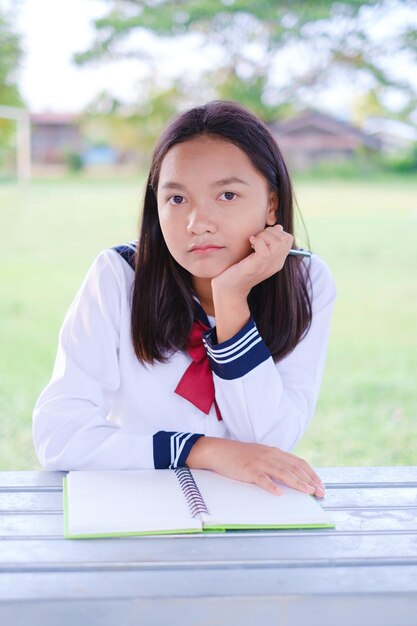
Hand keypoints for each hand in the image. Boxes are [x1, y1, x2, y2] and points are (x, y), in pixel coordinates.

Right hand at [186, 437, 324, 497]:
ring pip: (283, 473)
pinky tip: (279, 493)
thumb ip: (276, 462)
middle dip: (310, 480)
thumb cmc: (240, 456)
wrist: (219, 451)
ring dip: (297, 483)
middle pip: (294, 467)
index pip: (299, 462)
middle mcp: (270, 455)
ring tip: (307, 492)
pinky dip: (271, 486)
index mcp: (275, 452)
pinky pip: (262, 479)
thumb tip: (292, 475)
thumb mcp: (261, 455)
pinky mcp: (248, 470)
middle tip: (320, 492)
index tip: (321, 485)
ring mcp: (260, 462)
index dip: (311, 474)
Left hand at [212, 224, 293, 298]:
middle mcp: (276, 263)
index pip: (288, 239)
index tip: (261, 237)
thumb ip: (268, 242)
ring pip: (278, 242)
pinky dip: (258, 241)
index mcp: (277, 261)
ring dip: (264, 236)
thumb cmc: (238, 270)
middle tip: (257, 239)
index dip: (275, 231)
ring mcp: (268, 265)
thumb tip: (279, 227)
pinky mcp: (257, 266)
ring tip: (253, 242)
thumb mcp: (256, 254)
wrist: (229, 290)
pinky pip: (265, 248)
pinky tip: (250, 244)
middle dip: (270, 232)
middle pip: (286, 238)